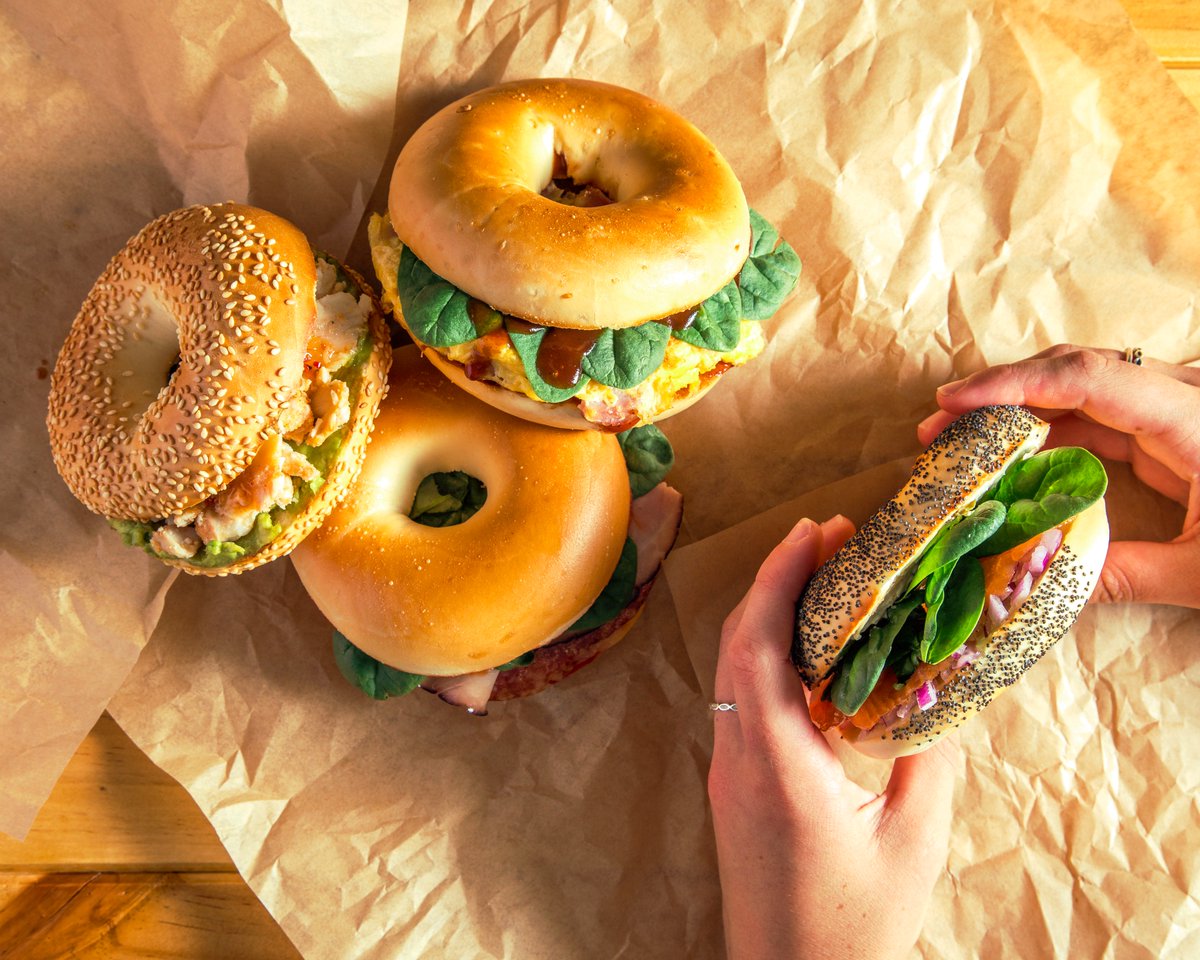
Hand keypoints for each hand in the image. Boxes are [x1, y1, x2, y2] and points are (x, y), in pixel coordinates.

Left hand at [709, 517, 958, 959]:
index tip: (814, 533)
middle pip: (738, 644)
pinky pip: (741, 700)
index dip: (780, 579)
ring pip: (733, 670)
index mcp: (776, 764)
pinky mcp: (734, 787)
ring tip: (822, 581)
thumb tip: (943, 691)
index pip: (758, 646)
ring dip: (770, 616)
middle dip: (777, 581)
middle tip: (829, 541)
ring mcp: (728, 773)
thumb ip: (927, 760)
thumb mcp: (912, 843)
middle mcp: (737, 758)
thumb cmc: (851, 927)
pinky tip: (810, 655)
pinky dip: (768, 657)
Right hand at [917, 344, 1199, 607]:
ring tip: (959, 443)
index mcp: (1192, 418)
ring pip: (1081, 388)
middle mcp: (1181, 397)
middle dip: (999, 394)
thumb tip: (1032, 587)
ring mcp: (1175, 407)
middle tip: (936, 429)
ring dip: (1017, 412)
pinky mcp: (1171, 426)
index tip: (951, 402)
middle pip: (1074, 370)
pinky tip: (1011, 460)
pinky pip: (1098, 413)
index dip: (1013, 384)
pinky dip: (1049, 432)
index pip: (1088, 378)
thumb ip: (1122, 575)